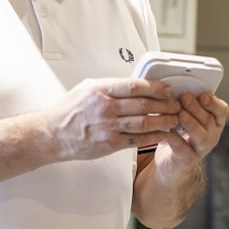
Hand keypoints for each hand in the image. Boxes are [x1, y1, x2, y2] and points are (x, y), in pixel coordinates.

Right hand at [47, 77, 182, 160]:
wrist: (52, 134)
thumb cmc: (67, 112)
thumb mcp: (85, 89)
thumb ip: (109, 86)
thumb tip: (132, 84)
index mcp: (100, 91)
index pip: (135, 86)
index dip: (156, 87)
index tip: (167, 89)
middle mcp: (105, 108)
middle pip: (144, 105)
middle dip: (165, 104)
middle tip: (176, 104)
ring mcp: (108, 127)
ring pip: (145, 123)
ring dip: (164, 121)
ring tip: (174, 119)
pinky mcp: (110, 143)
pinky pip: (138, 139)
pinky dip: (153, 137)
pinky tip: (162, 134)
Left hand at [154, 90, 228, 176]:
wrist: (172, 163)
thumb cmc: (179, 135)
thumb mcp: (185, 117)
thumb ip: (184, 104)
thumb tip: (174, 87)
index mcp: (214, 122)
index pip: (221, 110)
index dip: (213, 102)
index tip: (202, 94)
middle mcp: (211, 135)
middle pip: (209, 120)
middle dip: (197, 107)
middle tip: (185, 97)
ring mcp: (200, 148)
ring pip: (200, 135)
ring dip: (190, 122)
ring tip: (180, 114)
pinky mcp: (187, 159)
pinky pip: (183, 149)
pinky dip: (176, 139)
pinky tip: (169, 132)